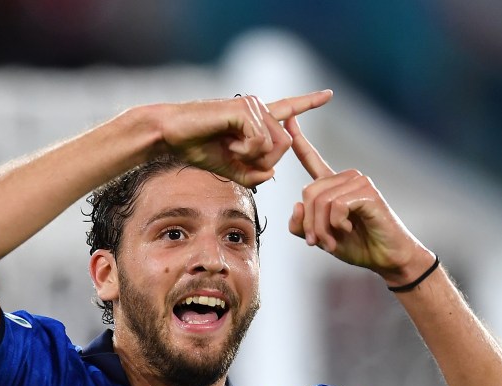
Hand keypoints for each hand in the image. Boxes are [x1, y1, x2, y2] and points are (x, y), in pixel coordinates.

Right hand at [156, 90, 332, 187]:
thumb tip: (272, 174)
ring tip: (230, 148)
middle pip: (286, 145)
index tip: (329, 94)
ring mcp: (253, 107)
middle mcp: (258, 109)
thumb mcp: (232, 169)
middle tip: (239, 157)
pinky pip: (261, 142)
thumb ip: (255, 174)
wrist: (172, 136)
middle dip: (266, 162)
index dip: (308, 102)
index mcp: (256, 120)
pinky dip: (245, 152)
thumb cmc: (198, 149)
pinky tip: (229, 144)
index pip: (288, 109)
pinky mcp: (245, 110)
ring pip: (276, 146)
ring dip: (253, 158)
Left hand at [286, 116, 432, 282]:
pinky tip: (349, 229)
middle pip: (308, 192)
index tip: (287, 119)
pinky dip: (336, 224)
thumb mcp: (321, 237)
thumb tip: (296, 205)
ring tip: (332, 241)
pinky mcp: (367, 191)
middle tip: (317, 242)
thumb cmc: (357, 245)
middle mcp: (345, 178)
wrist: (386, 257)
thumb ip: (302, 225)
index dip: (298, 140)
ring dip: (321, 228)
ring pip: (320, 201)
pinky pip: (336, 205)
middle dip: (308, 223)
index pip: (311, 159)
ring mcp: (358, 182)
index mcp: (333, 185)